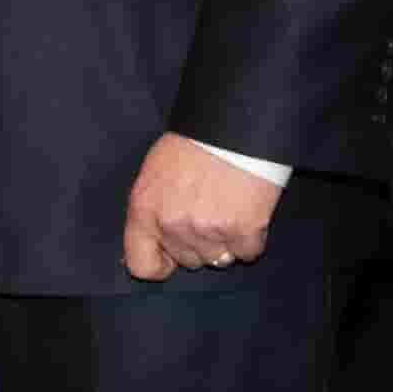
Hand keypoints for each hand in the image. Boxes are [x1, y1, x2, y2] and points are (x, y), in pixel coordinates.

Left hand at [121, 134, 282, 280]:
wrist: (233, 126)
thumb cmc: (192, 144)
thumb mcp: (154, 172)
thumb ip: (151, 210)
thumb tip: (153, 240)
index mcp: (144, 209)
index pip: (141, 265)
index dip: (159, 263)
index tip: (170, 255)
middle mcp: (172, 225)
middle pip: (188, 261)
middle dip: (197, 243)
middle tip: (208, 211)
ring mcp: (208, 230)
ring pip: (218, 259)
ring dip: (225, 241)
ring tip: (228, 208)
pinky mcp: (243, 231)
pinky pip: (247, 253)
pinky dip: (251, 238)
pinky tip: (247, 211)